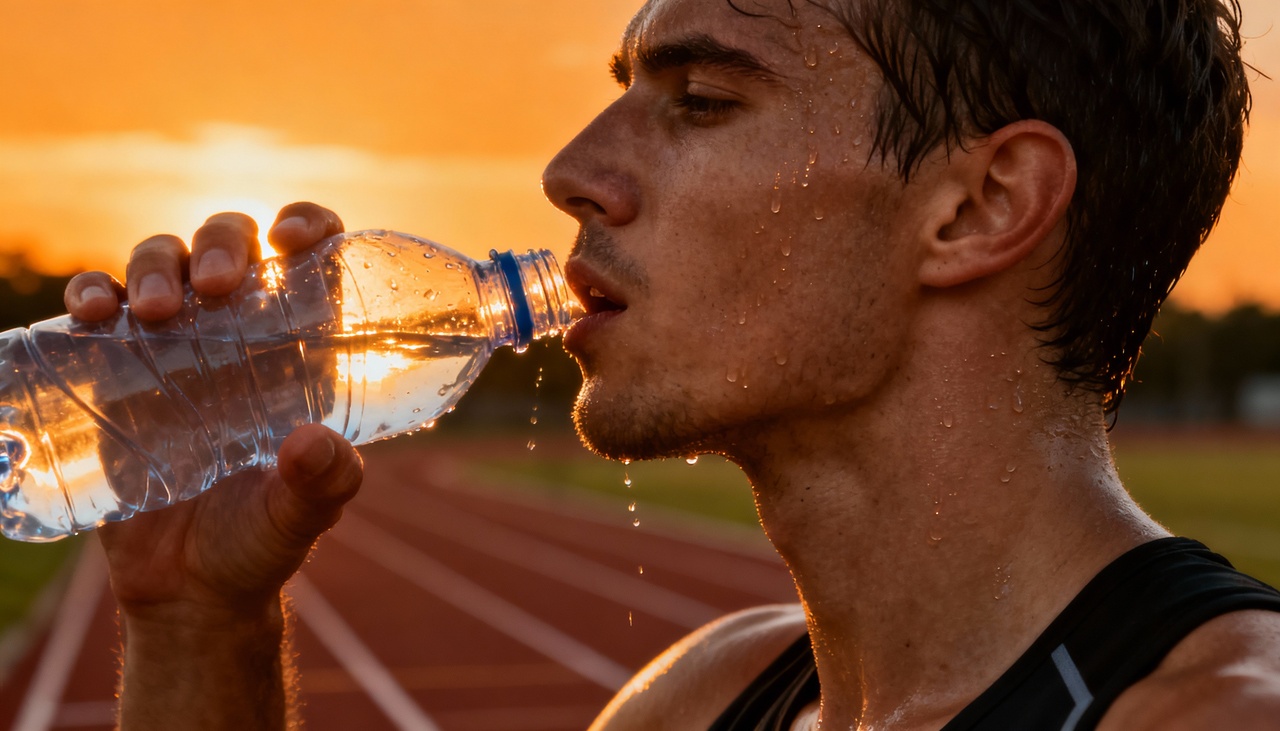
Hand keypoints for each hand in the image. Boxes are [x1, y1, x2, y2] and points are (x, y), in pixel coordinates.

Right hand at [62, 202, 356, 623]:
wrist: (186, 589)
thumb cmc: (258, 542)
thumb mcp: (299, 516)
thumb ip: (321, 486)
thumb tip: (316, 442)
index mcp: (300, 348)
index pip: (310, 258)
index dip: (305, 224)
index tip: (291, 239)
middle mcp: (239, 333)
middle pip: (230, 243)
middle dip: (223, 241)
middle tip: (218, 285)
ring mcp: (174, 345)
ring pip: (163, 260)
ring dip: (157, 263)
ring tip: (157, 310)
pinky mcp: (115, 368)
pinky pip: (98, 307)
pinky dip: (91, 292)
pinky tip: (93, 310)